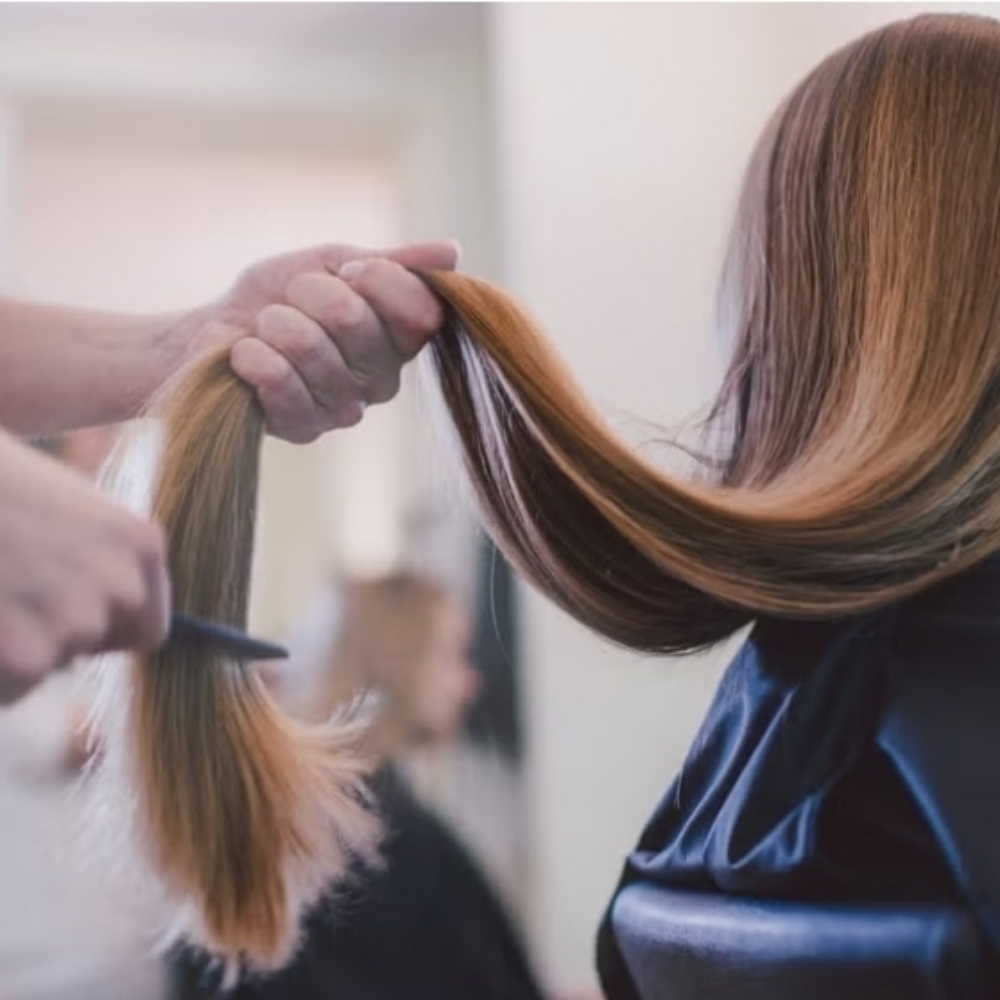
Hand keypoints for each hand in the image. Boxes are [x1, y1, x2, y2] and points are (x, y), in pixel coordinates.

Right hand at [0, 430, 168, 703]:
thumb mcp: (61, 504)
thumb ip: (93, 560)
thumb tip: (95, 618)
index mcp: (139, 543)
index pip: (144, 627)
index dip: (99, 628)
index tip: (56, 610)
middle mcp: (121, 585)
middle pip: (85, 647)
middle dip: (44, 631)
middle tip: (1, 582)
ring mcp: (74, 623)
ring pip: (41, 669)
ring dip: (6, 649)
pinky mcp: (25, 658)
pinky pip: (7, 690)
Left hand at [187, 240, 458, 443]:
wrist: (218, 331)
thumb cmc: (282, 296)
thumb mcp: (335, 264)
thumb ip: (391, 263)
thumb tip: (452, 252)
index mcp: (401, 340)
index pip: (420, 312)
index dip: (378, 279)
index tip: (346, 270)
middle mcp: (383, 380)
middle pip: (356, 321)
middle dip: (310, 293)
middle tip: (292, 300)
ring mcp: (344, 409)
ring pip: (312, 348)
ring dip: (276, 323)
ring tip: (266, 327)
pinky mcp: (303, 429)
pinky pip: (281, 383)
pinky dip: (253, 356)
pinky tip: (246, 353)